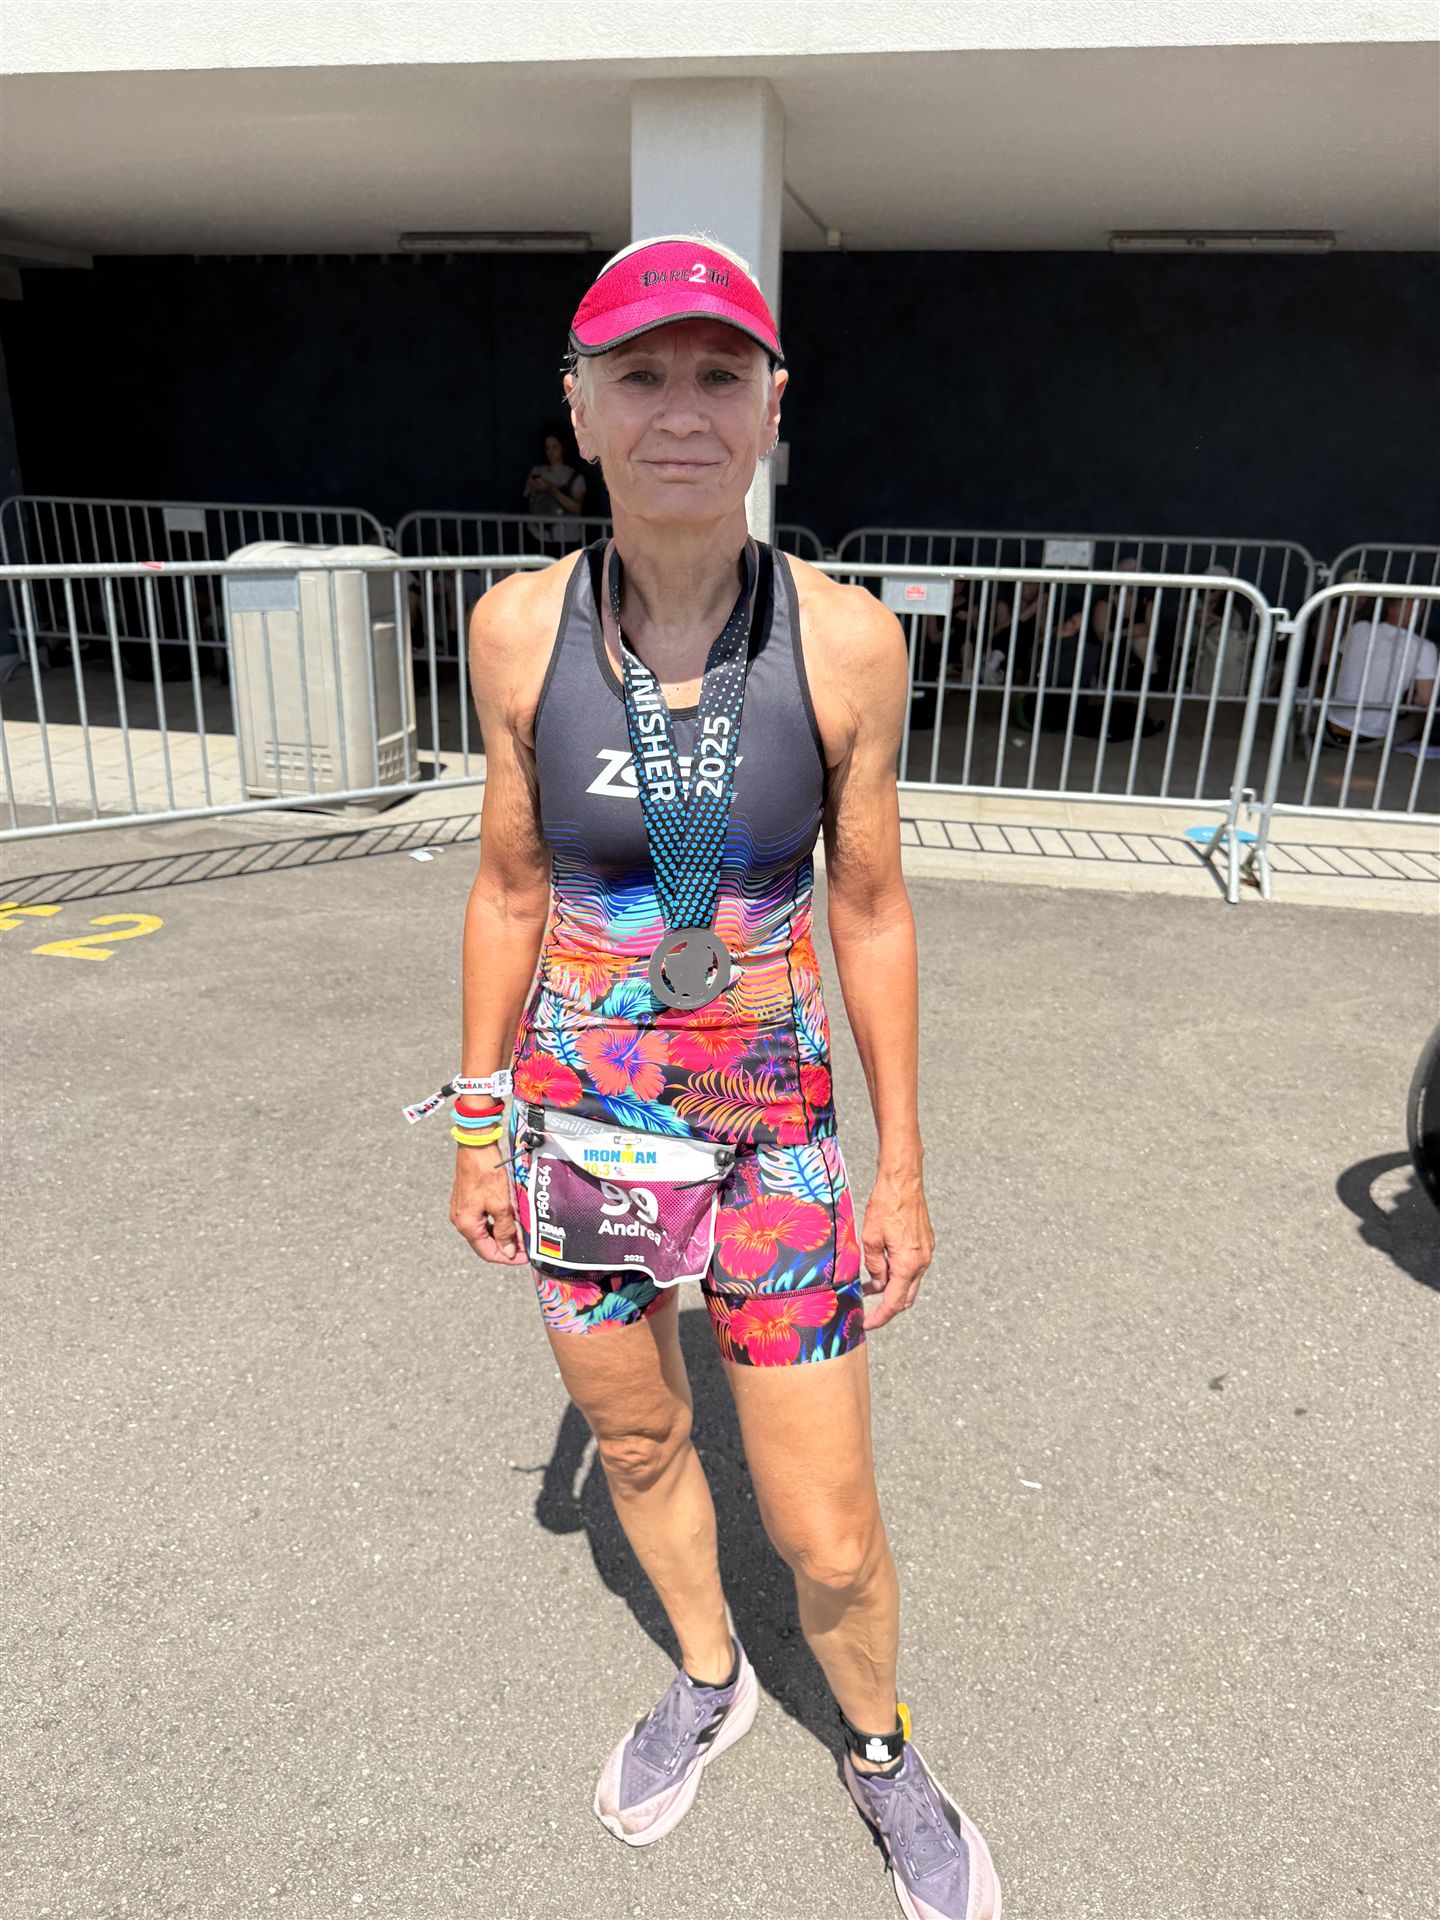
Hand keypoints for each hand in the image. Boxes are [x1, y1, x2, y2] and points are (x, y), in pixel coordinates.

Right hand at [450, 1143, 527, 1264]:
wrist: (476, 1147)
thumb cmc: (487, 1173)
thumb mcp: (501, 1205)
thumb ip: (505, 1231)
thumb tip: (508, 1252)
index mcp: (467, 1225)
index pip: (488, 1252)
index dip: (507, 1257)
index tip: (524, 1257)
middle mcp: (461, 1220)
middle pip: (485, 1243)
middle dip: (506, 1246)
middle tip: (526, 1245)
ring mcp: (462, 1210)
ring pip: (484, 1231)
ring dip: (502, 1234)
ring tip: (521, 1233)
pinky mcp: (466, 1201)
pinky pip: (482, 1219)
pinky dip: (496, 1222)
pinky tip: (510, 1219)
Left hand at [859, 1165, 934, 1329]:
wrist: (903, 1180)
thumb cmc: (886, 1204)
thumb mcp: (870, 1238)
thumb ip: (874, 1265)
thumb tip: (877, 1282)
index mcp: (908, 1263)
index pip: (894, 1301)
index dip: (880, 1317)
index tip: (867, 1324)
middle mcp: (922, 1261)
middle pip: (906, 1297)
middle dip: (887, 1308)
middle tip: (868, 1313)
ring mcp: (926, 1252)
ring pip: (910, 1282)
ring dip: (892, 1289)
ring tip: (869, 1288)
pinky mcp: (925, 1243)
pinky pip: (912, 1268)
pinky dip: (898, 1275)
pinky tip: (882, 1270)